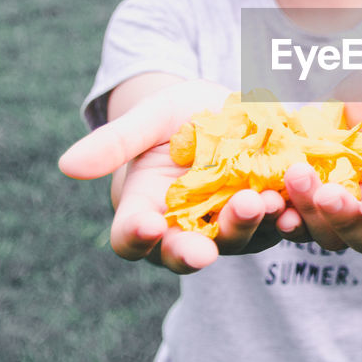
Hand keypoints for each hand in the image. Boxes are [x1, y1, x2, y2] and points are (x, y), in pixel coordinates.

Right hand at [58, 80, 286, 272]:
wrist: (235, 109)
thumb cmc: (177, 115)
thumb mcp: (148, 119)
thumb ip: (114, 143)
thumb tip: (66, 165)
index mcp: (145, 212)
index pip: (131, 238)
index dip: (137, 237)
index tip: (148, 226)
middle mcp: (186, 230)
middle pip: (184, 252)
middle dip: (194, 249)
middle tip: (206, 245)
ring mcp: (230, 227)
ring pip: (236, 240)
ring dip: (246, 227)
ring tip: (258, 204)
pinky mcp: (271, 218)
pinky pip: (278, 226)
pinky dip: (287, 219)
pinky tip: (294, 207)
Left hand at [279, 71, 361, 253]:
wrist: (353, 116)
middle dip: (344, 218)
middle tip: (325, 191)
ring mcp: (339, 215)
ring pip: (328, 236)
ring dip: (308, 216)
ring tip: (293, 180)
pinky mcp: (307, 210)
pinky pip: (296, 225)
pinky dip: (282, 218)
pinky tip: (267, 199)